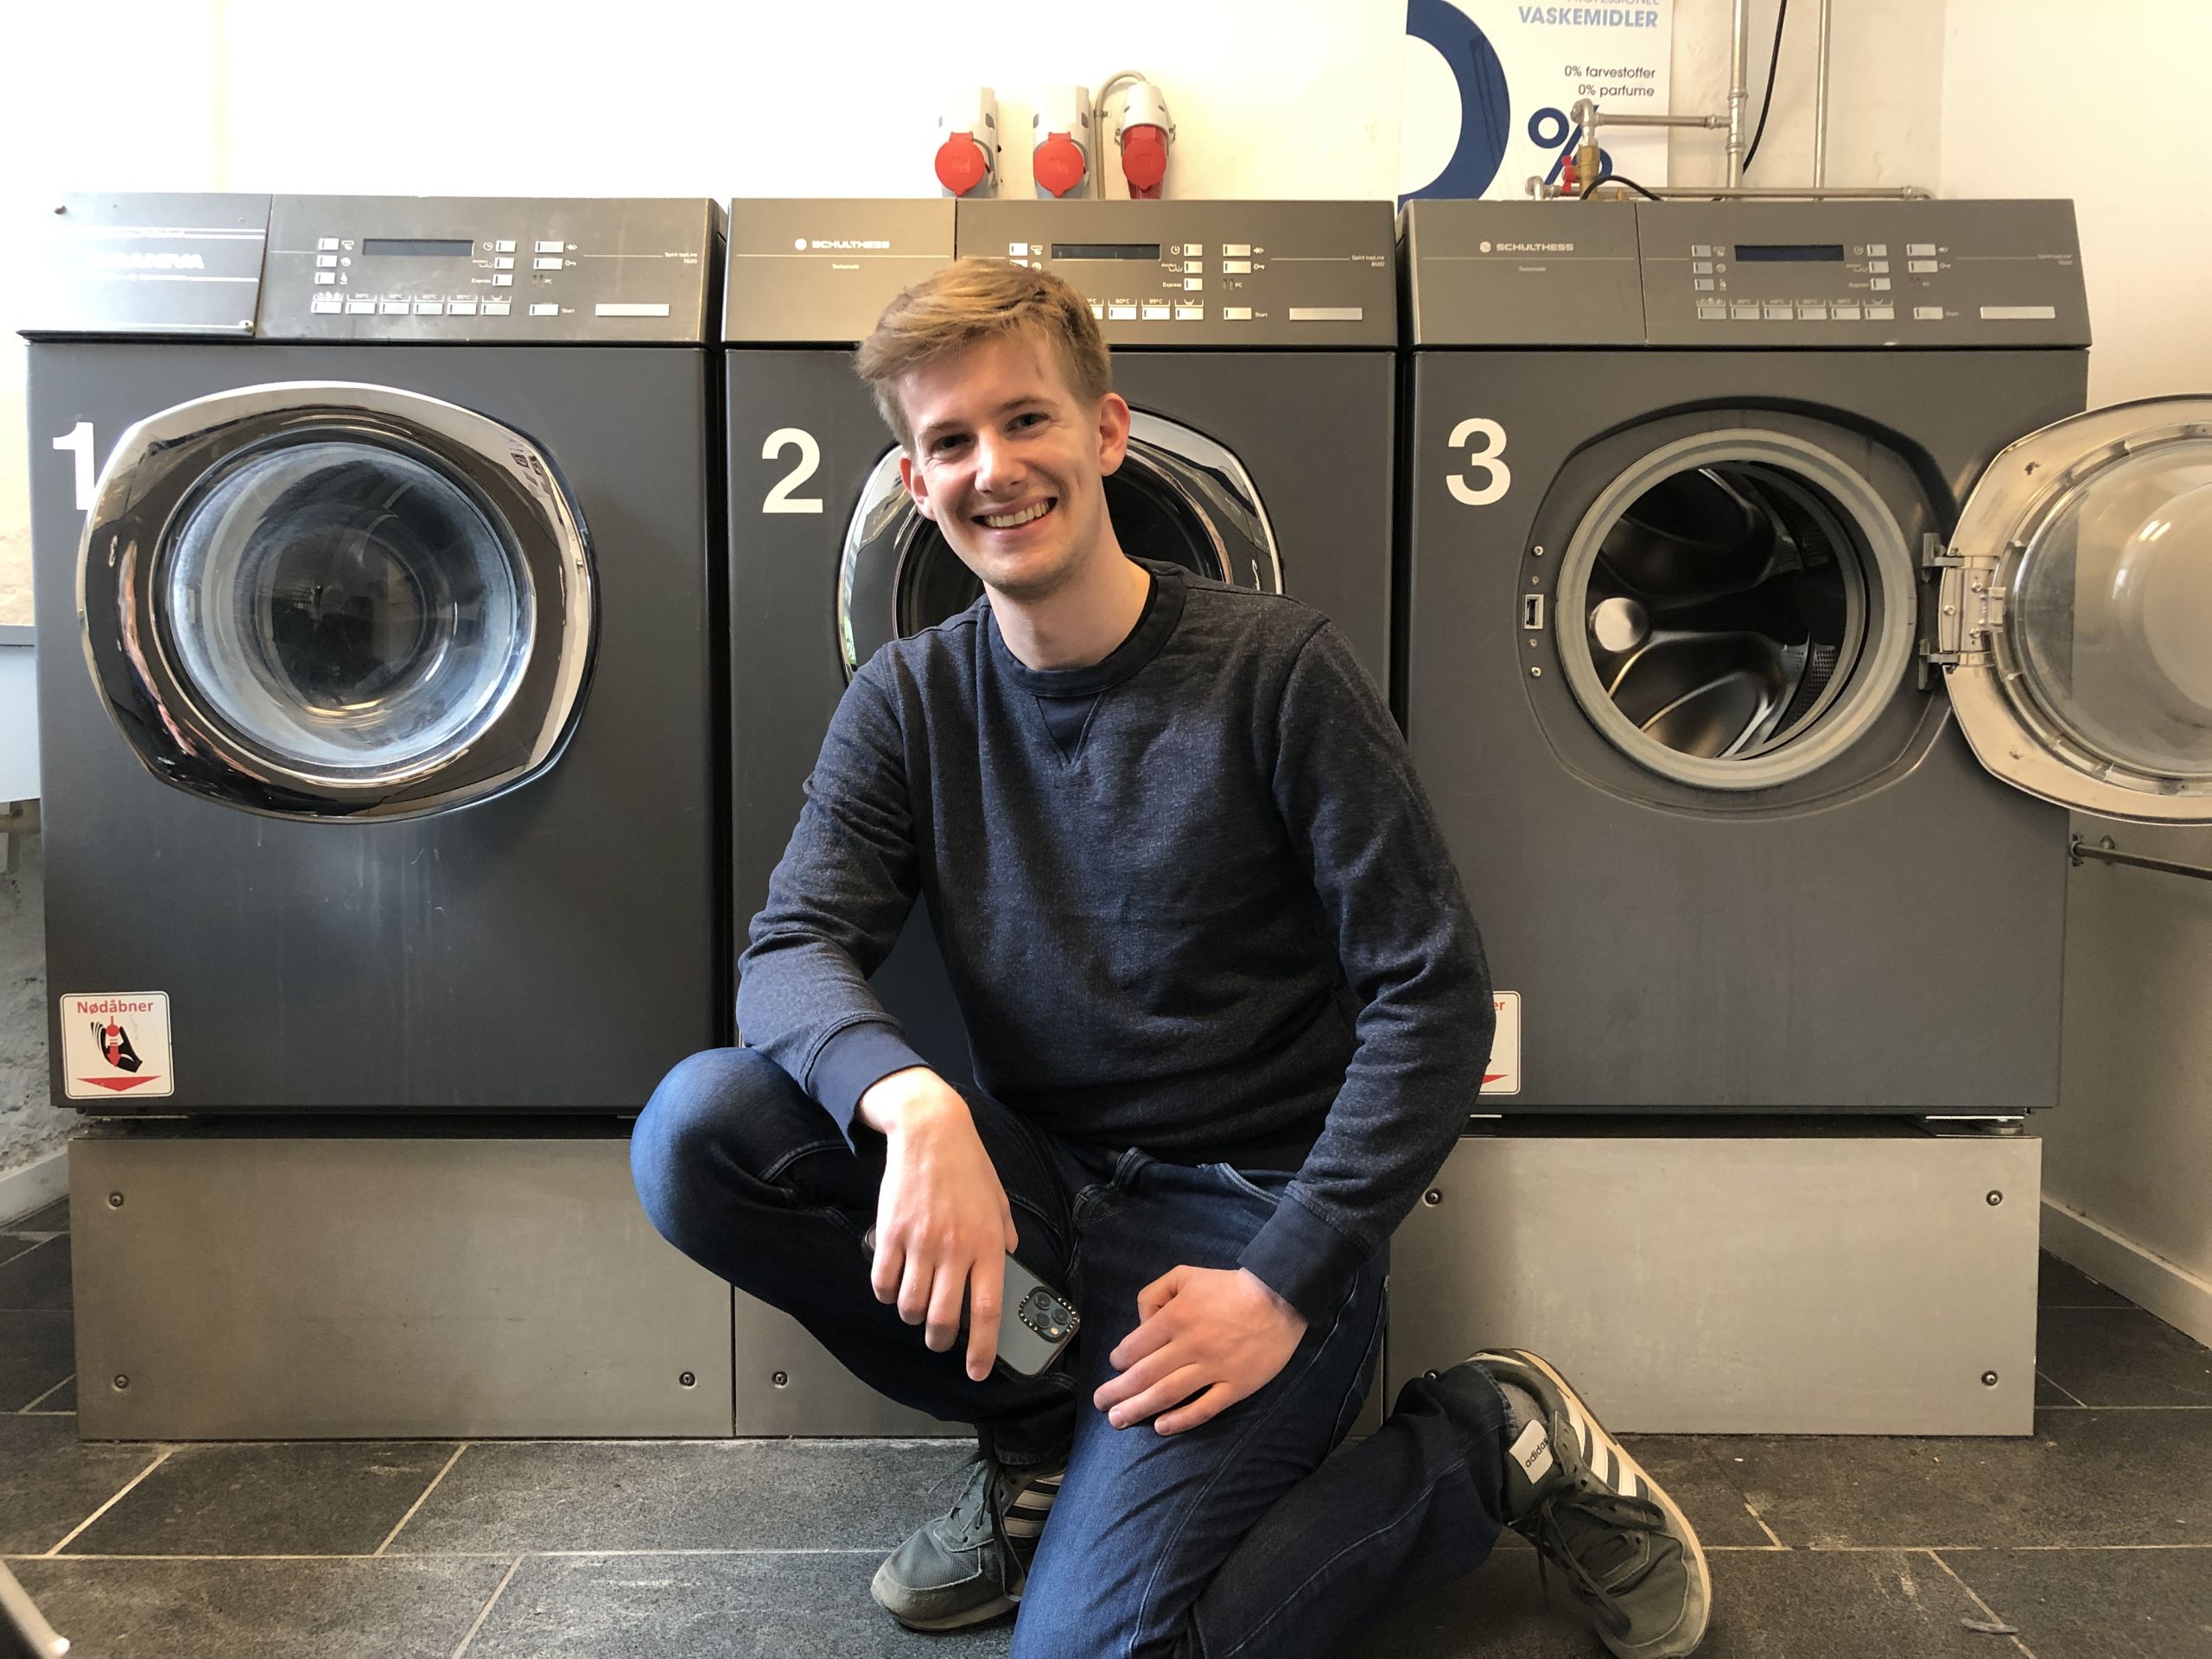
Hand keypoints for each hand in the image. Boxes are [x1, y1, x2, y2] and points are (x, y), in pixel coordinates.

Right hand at [858, 1068, 1020, 1381]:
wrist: (930, 1131)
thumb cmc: (968, 1165)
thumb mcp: (999, 1199)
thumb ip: (1004, 1233)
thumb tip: (1007, 1258)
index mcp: (987, 1245)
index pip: (985, 1311)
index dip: (981, 1348)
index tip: (977, 1371)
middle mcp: (955, 1249)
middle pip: (943, 1319)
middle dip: (940, 1341)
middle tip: (939, 1341)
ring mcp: (920, 1242)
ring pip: (911, 1306)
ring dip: (913, 1318)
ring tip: (917, 1308)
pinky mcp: (891, 1233)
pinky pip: (884, 1283)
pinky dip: (887, 1294)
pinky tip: (894, 1286)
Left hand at [1093, 1265, 1306, 1435]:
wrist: (1280, 1297)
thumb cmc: (1229, 1286)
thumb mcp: (1185, 1275)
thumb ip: (1155, 1294)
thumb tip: (1141, 1323)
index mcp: (1175, 1319)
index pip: (1135, 1347)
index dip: (1119, 1360)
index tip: (1115, 1367)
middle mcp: (1189, 1346)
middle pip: (1144, 1375)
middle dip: (1117, 1392)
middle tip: (1101, 1404)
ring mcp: (1213, 1369)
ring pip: (1168, 1394)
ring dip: (1139, 1409)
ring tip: (1118, 1419)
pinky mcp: (1236, 1386)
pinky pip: (1205, 1408)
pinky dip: (1181, 1420)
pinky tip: (1162, 1427)